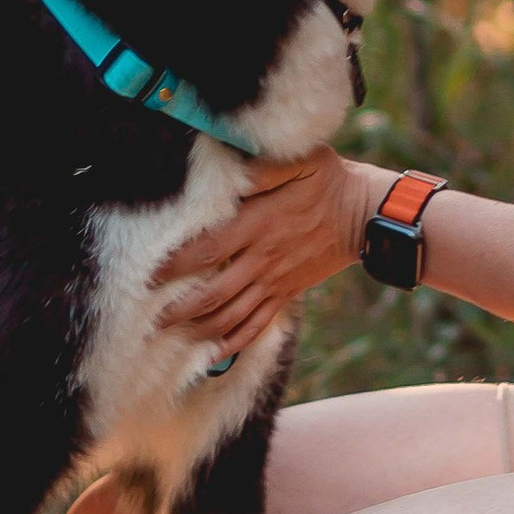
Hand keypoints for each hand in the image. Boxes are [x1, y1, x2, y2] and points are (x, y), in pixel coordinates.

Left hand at [155, 149, 388, 356]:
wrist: (364, 215)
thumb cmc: (328, 180)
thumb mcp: (299, 161)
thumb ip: (262, 168)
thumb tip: (228, 172)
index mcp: (259, 224)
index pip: (208, 249)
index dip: (176, 264)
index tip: (149, 272)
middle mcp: (262, 259)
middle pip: (213, 293)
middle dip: (178, 308)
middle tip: (148, 316)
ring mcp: (275, 281)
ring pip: (231, 315)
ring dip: (199, 328)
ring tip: (168, 334)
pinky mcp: (286, 293)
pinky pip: (257, 325)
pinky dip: (233, 342)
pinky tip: (212, 352)